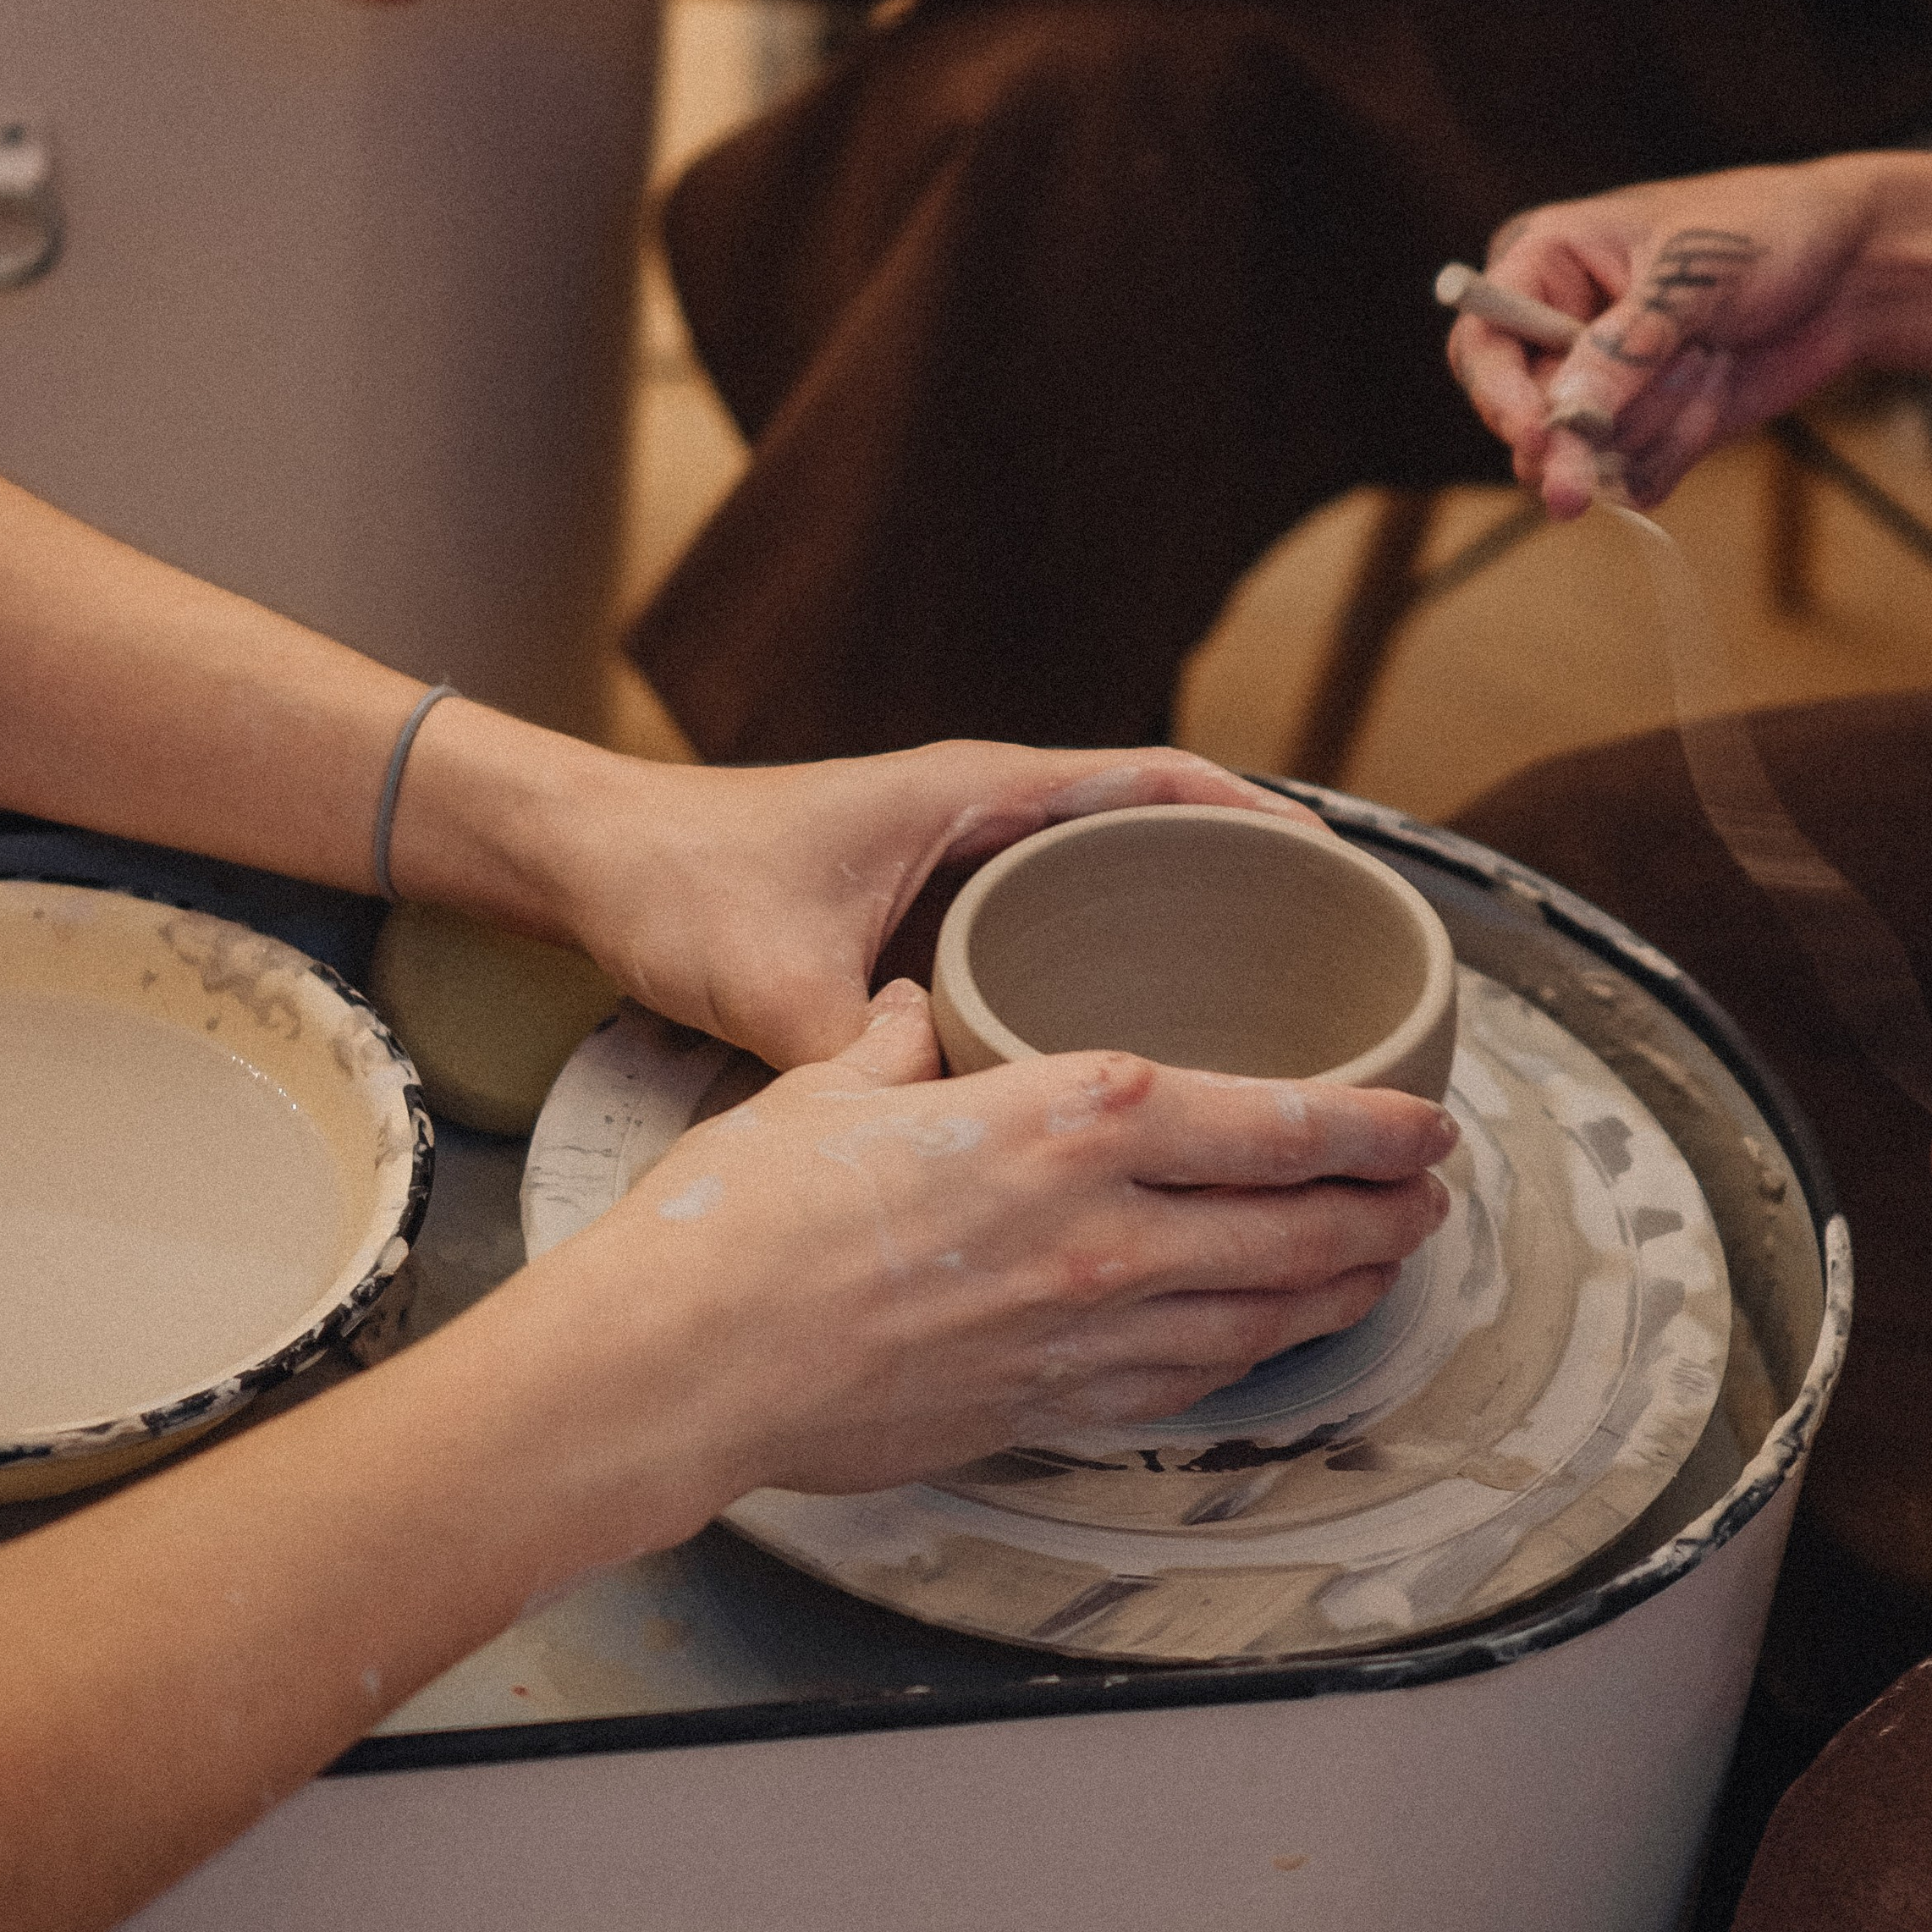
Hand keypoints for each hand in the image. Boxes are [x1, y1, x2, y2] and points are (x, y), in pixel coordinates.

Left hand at [533, 739, 1326, 1069]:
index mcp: (976, 796)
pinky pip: (1049, 940)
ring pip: (1105, 895)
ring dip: (1183, 943)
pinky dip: (1103, 983)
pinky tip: (1132, 1069)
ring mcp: (956, 866)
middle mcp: (981, 819)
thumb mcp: (779, 980)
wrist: (588, 865)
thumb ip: (858, 1056)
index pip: (1159, 786)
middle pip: (1157, 840)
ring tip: (1265, 1032)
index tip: (1343, 878)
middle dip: (1248, 898)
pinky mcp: (925, 918)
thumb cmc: (677, 882)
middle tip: (1337, 977)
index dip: (1261, 824)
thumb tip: (935, 1145)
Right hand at [572, 980, 1457, 1504]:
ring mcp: (1083, 1335)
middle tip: (1434, 1194)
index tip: (1423, 1121)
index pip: (1273, 1120)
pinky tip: (1264, 1342)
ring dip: (1341, 1291)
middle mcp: (1105, 1231)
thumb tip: (904, 1014)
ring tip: (1384, 1266)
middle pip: (1300, 1227)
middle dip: (1386, 1211)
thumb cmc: (743, 1216)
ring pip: (1263, 1317)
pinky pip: (1183, 1385)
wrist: (685, 1363)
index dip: (1370, 1123)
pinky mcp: (1042, 1411)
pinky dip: (1246, 1359)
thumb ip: (893, 1045)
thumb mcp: (829, 1086)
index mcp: (1068, 1119)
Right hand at [1448, 158, 1908, 518]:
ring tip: (1710, 362)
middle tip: (1680, 379)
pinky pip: (1625, 478)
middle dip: (1602, 417)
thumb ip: (1622, 352)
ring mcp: (1597, 384)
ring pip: (1579, 455)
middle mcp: (1556, 328)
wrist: (1851, 271)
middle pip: (1524, 416)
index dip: (1500, 397)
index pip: (1481, 344)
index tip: (1542, 437)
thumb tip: (1560, 418)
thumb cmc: (1765, 235)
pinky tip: (1714, 396)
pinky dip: (1673, 452)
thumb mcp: (1691, 282)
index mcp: (1545, 261)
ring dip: (1654, 424)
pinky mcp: (1638, 428)